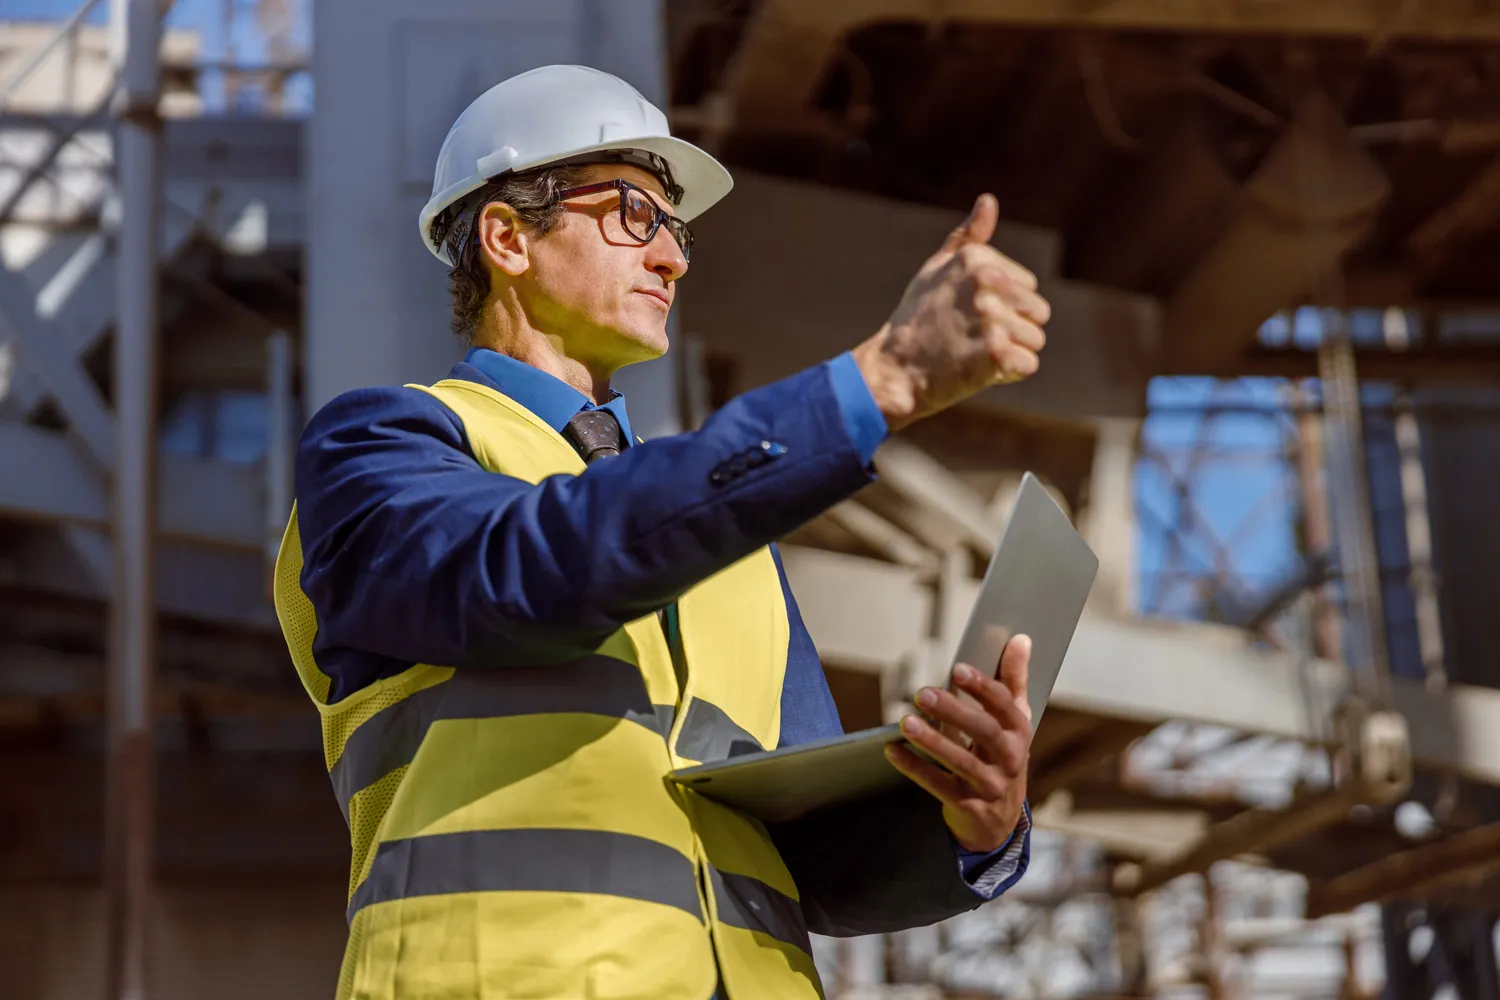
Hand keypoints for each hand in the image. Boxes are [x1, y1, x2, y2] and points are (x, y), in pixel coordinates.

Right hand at [851, 193, 1050, 432]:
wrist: (894, 370)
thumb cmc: (917, 319)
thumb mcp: (936, 269)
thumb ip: (968, 237)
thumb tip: (989, 200)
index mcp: (977, 259)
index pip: (1028, 286)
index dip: (1004, 306)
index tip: (969, 315)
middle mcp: (986, 283)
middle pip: (1038, 312)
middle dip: (1013, 329)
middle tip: (972, 337)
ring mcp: (991, 318)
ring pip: (1035, 339)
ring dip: (1011, 353)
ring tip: (973, 353)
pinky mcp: (996, 353)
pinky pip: (1028, 364)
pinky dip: (1008, 374)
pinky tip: (979, 370)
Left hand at [883, 635, 1032, 852]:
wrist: (1000, 821)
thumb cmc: (1002, 757)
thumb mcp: (1013, 722)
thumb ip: (1013, 681)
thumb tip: (1020, 639)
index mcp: (1020, 733)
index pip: (1005, 706)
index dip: (982, 687)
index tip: (957, 669)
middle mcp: (1010, 760)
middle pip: (984, 732)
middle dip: (954, 711)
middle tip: (922, 693)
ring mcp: (990, 786)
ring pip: (962, 763)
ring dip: (932, 742)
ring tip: (905, 723)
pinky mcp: (969, 807)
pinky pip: (939, 786)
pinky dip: (915, 768)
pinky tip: (893, 751)